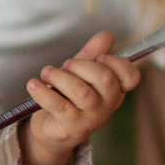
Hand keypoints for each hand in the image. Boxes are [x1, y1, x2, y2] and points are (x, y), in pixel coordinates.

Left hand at [19, 30, 142, 164]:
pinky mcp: (72, 128)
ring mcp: (92, 118)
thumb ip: (92, 54)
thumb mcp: (79, 72)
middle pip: (105, 79)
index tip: (100, 57)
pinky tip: (33, 84)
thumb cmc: (68, 96)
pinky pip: (59, 106)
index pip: (131, 77)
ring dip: (60, 77)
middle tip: (65, 66)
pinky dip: (43, 92)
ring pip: (82, 92)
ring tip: (46, 73)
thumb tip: (106, 36)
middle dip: (81, 65)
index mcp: (115, 89)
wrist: (51, 128)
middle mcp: (108, 105)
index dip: (117, 63)